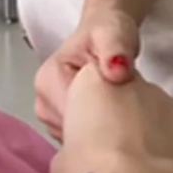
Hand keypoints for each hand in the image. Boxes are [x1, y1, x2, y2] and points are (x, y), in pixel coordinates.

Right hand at [34, 7, 140, 140]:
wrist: (109, 32)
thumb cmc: (110, 31)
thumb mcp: (115, 33)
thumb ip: (115, 48)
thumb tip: (117, 70)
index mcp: (48, 80)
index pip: (69, 118)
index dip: (96, 124)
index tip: (123, 125)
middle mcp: (44, 100)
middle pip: (69, 134)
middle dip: (96, 134)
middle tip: (127, 126)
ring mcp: (53, 113)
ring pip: (74, 141)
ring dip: (98, 137)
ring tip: (124, 126)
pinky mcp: (67, 122)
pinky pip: (80, 140)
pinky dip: (98, 138)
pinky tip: (117, 130)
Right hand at [50, 62, 172, 172]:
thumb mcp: (61, 163)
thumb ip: (73, 145)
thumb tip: (82, 153)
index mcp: (91, 81)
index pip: (89, 83)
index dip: (89, 109)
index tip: (88, 135)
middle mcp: (127, 79)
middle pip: (120, 91)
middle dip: (117, 114)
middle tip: (112, 151)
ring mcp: (160, 93)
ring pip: (148, 106)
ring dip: (143, 126)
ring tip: (139, 162)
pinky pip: (171, 121)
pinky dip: (167, 137)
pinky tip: (161, 162)